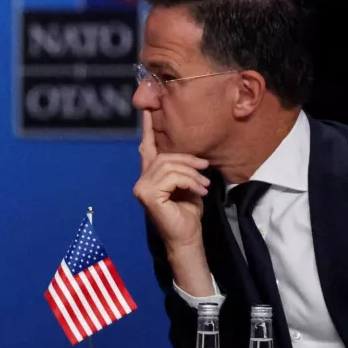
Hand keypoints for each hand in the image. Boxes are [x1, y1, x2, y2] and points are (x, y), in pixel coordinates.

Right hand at [133, 111, 209, 249]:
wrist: (187, 237)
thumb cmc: (188, 212)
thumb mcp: (187, 184)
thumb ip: (182, 169)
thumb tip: (192, 156)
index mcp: (149, 176)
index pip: (146, 148)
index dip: (147, 129)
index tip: (148, 109)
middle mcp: (141, 180)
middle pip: (164, 156)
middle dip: (188, 159)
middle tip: (205, 169)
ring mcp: (141, 188)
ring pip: (169, 165)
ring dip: (191, 174)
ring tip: (204, 185)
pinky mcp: (147, 195)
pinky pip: (172, 177)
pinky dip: (189, 182)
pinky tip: (199, 191)